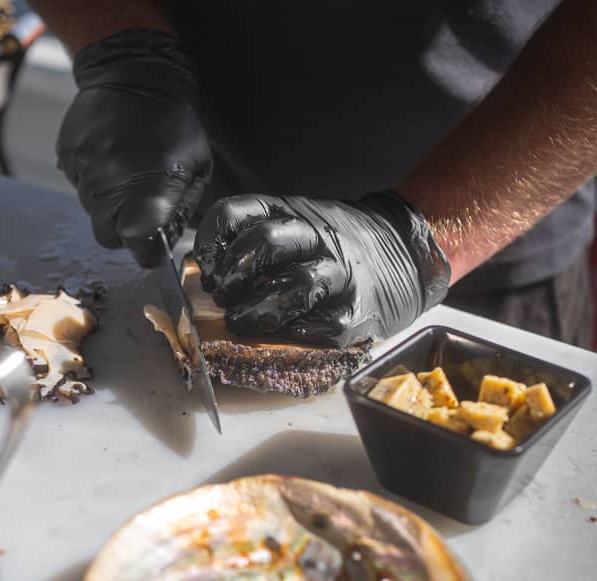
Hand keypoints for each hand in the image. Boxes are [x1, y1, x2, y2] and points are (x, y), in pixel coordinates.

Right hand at [57, 28, 211, 266]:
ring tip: (125, 174)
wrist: (133, 73)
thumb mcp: (196, 166)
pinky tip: (109, 158)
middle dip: (124, 231)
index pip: (139, 246)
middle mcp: (110, 187)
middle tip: (138, 211)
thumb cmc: (173, 123)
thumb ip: (183, 208)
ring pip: (91, 211)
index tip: (152, 247)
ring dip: (108, 204)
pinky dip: (92, 181)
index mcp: (148, 192)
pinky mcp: (67, 157)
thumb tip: (166, 240)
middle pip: (108, 237)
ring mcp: (84, 172)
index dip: (146, 252)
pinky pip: (77, 185)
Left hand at [194, 192, 450, 346]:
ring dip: (258, 310)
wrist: (408, 252)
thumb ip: (255, 239)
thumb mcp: (298, 224)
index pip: (237, 212)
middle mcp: (317, 237)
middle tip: (223, 297)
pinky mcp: (358, 313)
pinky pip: (322, 328)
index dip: (212, 241)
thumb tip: (204, 274)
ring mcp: (341, 274)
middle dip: (234, 273)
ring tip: (240, 322)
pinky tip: (282, 336)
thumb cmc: (337, 245)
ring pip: (297, 286)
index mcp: (292, 212)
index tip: (206, 267)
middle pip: (267, 242)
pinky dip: (295, 335)